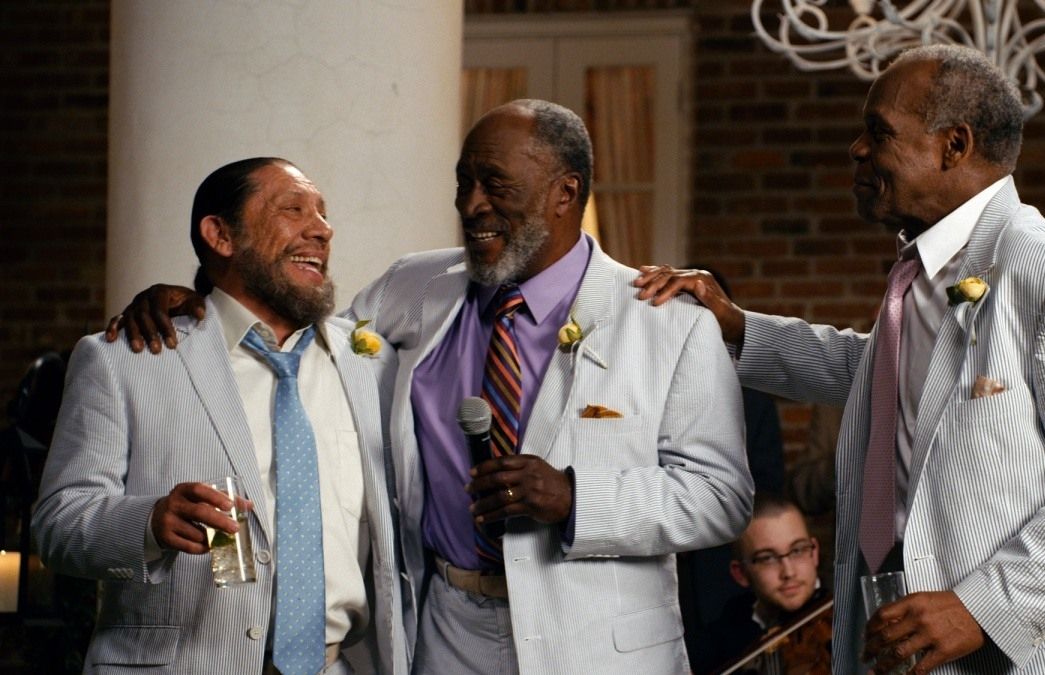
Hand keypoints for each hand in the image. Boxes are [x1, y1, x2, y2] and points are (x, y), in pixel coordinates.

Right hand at [104, 284, 204, 352]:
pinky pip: (117, 319)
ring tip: (137, 350)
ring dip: (132, 334)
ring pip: (129, 318)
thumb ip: (197, 306)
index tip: (172, 344)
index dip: (165, 328)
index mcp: (160, 292)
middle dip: (149, 334)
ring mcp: (134, 304)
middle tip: (156, 350)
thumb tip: (199, 315)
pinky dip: (112, 328)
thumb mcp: (194, 301)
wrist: (176, 298)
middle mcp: (144, 297)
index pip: (160, 311)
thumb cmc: (186, 302)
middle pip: (143, 316)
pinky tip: (110, 339)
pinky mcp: (127, 312)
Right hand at [150, 482, 243, 554]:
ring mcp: (168, 522)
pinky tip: (209, 546)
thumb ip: (224, 498)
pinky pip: (189, 547)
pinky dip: (202, 548)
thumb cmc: (186, 505)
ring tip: (221, 537)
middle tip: (234, 528)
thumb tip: (249, 505)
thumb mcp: (200, 497)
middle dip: (220, 521)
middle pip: (199, 512)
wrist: (157, 519)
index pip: (199, 490)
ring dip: (212, 537)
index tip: (230, 506)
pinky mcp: (166, 538)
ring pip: (196, 533)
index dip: (215, 497)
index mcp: (183, 490)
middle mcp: (173, 504)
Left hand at [467, 455, 572, 524]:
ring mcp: (529, 490)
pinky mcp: (530, 505)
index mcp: (528, 462)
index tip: (472, 472)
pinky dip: (492, 515)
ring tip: (473, 507)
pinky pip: (506, 510)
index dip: (485, 466)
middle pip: (497, 478)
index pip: (502, 462)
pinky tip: (483, 519)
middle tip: (468, 489)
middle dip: (479, 484)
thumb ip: (520, 467)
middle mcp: (528, 474)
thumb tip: (496, 472)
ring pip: (499, 496)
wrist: (572, 497)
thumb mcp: (538, 467)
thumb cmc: (553, 483)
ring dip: (483, 503)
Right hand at [633, 265, 745, 344]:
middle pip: (670, 274)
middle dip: (653, 284)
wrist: (733, 320)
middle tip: (640, 295)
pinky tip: (643, 270)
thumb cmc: (726, 319)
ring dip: (650, 276)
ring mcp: (691, 276)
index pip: (678, 281)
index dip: (665, 290)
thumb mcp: (720, 312)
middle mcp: (696, 274)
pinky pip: (667, 273)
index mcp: (703, 279)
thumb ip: (709, 298)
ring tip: (636, 283)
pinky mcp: (686, 280)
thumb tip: (697, 284)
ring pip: (666, 271)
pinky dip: (654, 272)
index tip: (654, 302)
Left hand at [863, 591, 984, 673]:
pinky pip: (921, 667)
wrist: (979, 610)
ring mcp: (930, 636)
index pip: (881, 615)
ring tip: (875, 671)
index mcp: (911, 603)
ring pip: (898, 653)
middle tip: (864, 656)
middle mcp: (918, 619)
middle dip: (871, 649)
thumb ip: (905, 610)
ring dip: (883, 665)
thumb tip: (885, 625)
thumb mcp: (923, 599)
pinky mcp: (944, 651)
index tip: (865, 636)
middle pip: (885, 636)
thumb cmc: (950, 604)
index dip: (869, 628)